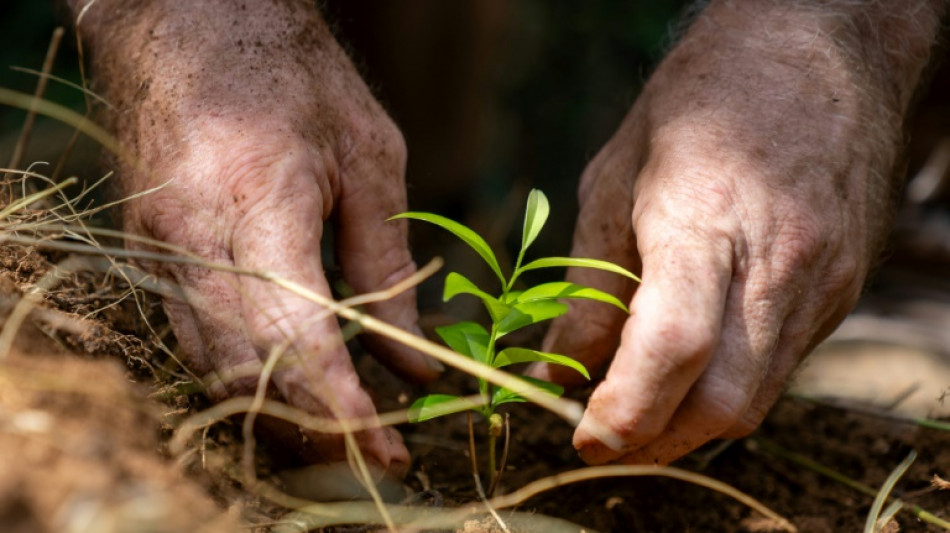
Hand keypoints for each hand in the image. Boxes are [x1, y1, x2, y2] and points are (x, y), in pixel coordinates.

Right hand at [78, 0, 440, 474]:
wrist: (190, 23)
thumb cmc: (293, 75)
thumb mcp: (371, 159)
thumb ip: (390, 268)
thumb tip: (417, 366)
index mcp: (255, 206)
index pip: (297, 343)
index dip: (344, 411)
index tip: (390, 450)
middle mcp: (191, 242)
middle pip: (249, 375)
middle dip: (315, 430)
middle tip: (374, 452)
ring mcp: (158, 251)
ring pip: (214, 371)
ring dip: (278, 414)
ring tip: (342, 431)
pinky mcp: (149, 254)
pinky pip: (193, 342)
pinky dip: (245, 377)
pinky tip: (290, 385)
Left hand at [533, 0, 941, 463]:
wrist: (813, 51)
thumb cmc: (697, 105)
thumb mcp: (613, 181)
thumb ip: (589, 286)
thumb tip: (560, 372)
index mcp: (705, 220)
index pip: (672, 346)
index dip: (624, 411)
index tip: (582, 437)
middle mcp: (778, 262)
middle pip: (722, 401)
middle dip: (656, 440)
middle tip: (602, 437)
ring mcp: (821, 281)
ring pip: (757, 398)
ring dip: (690, 423)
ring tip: (640, 409)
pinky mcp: (842, 290)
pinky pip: (781, 367)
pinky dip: (728, 386)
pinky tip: (693, 367)